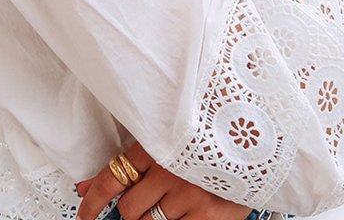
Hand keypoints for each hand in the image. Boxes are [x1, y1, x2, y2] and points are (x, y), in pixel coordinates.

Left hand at [76, 140, 251, 219]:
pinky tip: (187, 210)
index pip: (111, 177)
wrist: (259, 136)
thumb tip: (87, 185)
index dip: (92, 200)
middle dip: (134, 209)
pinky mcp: (207, 215)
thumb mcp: (171, 134)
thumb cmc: (210, 132)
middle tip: (151, 198)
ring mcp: (189, 194)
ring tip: (176, 198)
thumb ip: (133, 158)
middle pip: (129, 210)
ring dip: (155, 217)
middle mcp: (170, 169)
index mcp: (158, 143)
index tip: (84, 212)